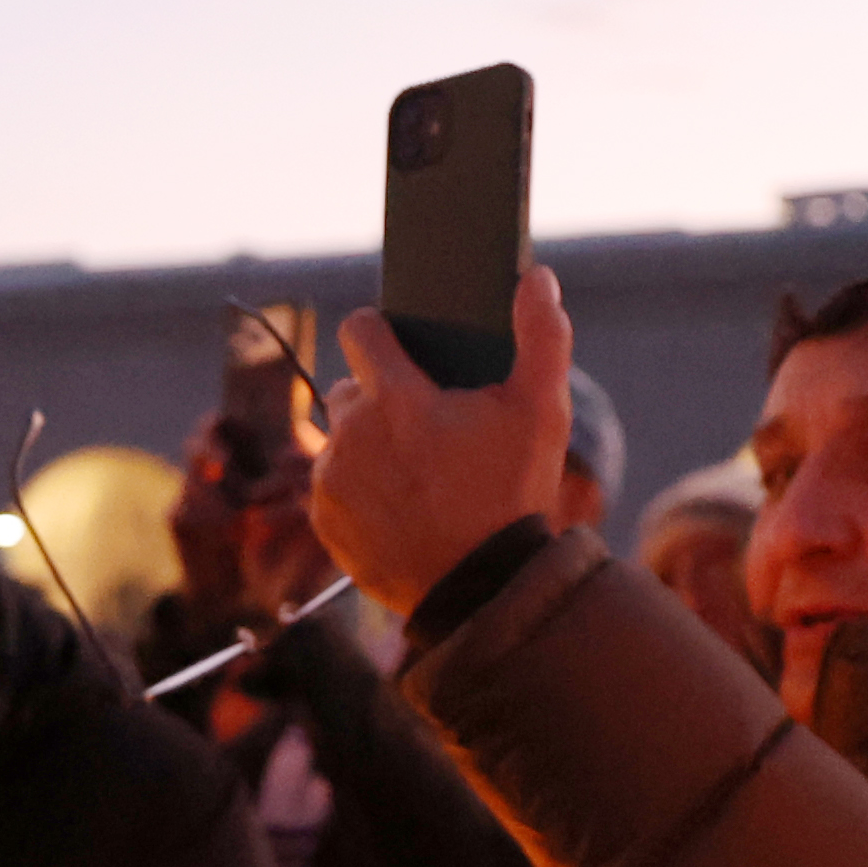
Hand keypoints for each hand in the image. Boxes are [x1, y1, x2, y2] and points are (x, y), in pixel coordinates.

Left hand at [310, 264, 576, 621]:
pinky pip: (332, 489)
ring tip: (416, 473)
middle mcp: (350, 434)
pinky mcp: (325, 522)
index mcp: (393, 397)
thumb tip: (537, 276)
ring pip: (340, 441)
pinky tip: (399, 507)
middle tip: (427, 428)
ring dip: (368, 446)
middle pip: (351, 389)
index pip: (358, 329)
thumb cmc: (513, 494)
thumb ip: (542, 335)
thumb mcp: (542, 412)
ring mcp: (331, 481)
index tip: (397, 344)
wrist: (485, 589)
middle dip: (381, 399)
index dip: (379, 330)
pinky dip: (358, 492)